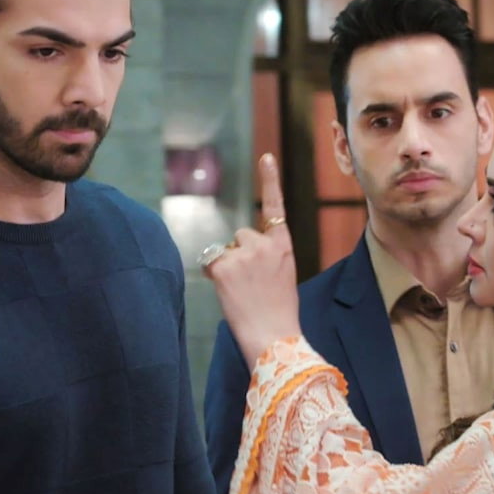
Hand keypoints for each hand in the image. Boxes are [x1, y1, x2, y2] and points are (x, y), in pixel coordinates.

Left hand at [202, 154, 300, 366]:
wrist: (274, 337)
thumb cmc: (279, 313)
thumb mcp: (282, 277)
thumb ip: (266, 258)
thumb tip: (239, 255)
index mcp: (284, 246)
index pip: (275, 206)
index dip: (270, 180)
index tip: (266, 156)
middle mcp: (264, 243)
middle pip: (241, 235)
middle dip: (240, 255)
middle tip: (251, 285)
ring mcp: (243, 253)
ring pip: (225, 250)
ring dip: (228, 266)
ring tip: (242, 292)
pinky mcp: (222, 265)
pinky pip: (210, 262)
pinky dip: (214, 275)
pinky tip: (229, 292)